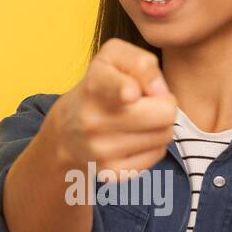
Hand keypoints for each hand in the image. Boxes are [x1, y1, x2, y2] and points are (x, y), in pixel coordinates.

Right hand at [49, 38, 178, 180]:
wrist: (66, 132)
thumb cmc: (101, 86)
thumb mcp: (114, 58)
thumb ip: (142, 63)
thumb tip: (159, 93)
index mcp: (94, 86)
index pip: (117, 89)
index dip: (126, 89)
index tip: (130, 93)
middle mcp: (93, 120)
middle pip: (165, 114)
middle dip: (165, 105)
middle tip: (149, 102)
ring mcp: (102, 150)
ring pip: (165, 135)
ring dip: (160, 125)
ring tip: (140, 119)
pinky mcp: (112, 173)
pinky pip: (157, 154)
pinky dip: (152, 144)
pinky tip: (135, 137)